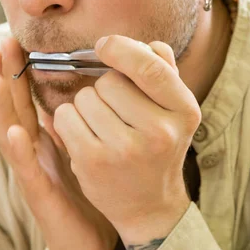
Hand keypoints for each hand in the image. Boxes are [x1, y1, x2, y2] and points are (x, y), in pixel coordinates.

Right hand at [0, 37, 117, 249]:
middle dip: (6, 77)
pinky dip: (19, 151)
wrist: (91, 245)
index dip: (21, 70)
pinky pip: (28, 172)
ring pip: (12, 134)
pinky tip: (15, 132)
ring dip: (1, 107)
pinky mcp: (40, 197)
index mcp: (46, 139)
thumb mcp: (86, 149)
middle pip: (15, 108)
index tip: (17, 40)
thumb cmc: (91, 194)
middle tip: (0, 44)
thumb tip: (87, 91)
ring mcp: (34, 173)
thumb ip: (81, 123)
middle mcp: (35, 152)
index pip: (30, 98)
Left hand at [52, 36, 201, 242]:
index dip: (122, 49)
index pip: (150, 67)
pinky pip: (65, 117)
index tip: (106, 45)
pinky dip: (69, 120)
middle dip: (104, 87)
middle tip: (115, 110)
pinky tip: (84, 136)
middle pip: (109, 81)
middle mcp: (159, 132)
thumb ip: (164, 74)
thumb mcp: (174, 112)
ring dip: (86, 105)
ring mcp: (125, 149)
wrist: (149, 205)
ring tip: (102, 126)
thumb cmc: (158, 147)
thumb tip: (150, 44)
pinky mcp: (94, 162)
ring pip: (85, 97)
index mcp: (184, 111)